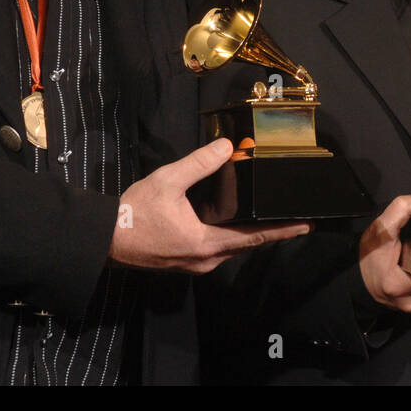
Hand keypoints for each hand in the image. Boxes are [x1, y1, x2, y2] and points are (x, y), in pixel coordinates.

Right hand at [109, 138, 309, 272]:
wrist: (104, 240)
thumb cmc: (133, 213)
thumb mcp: (168, 181)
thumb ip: (199, 164)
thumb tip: (226, 146)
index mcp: (206, 243)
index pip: (255, 237)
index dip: (282, 230)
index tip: (306, 225)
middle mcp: (205, 259)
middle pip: (247, 244)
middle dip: (271, 231)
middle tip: (293, 218)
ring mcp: (195, 263)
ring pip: (232, 247)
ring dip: (250, 233)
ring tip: (270, 217)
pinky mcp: (185, 261)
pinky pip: (217, 248)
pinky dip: (231, 235)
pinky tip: (234, 221)